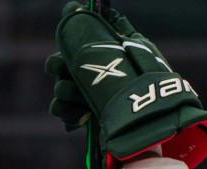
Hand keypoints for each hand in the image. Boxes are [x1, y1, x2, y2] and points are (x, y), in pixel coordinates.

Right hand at [46, 1, 206, 168]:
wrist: (152, 111)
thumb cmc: (146, 75)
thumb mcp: (133, 44)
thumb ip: (113, 26)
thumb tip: (95, 6)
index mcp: (93, 55)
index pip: (65, 45)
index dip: (64, 41)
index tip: (72, 44)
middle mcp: (82, 75)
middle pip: (55, 65)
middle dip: (62, 66)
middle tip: (75, 70)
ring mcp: (78, 98)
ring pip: (58, 89)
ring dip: (70, 91)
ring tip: (88, 98)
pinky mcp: (77, 119)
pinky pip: (60, 112)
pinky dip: (70, 112)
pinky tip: (86, 115)